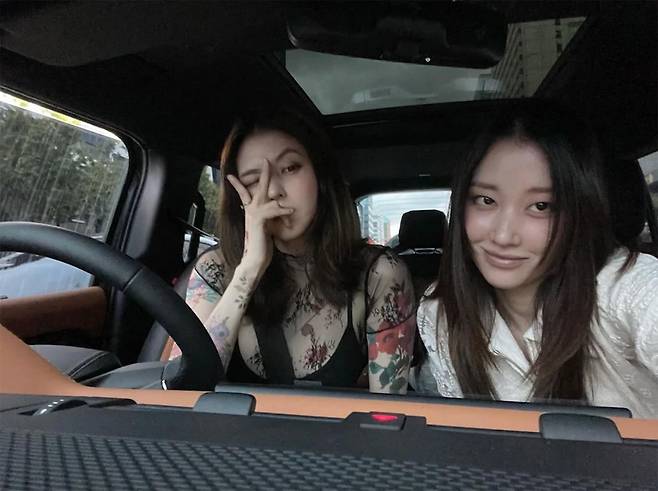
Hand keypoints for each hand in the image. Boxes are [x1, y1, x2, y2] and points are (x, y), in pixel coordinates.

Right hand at [226, 159, 292, 278]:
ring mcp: (254, 215)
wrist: (254, 260)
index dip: (238, 184)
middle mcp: (250, 211)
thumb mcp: (265, 230)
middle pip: (256, 188)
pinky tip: (290, 211)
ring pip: (266, 198)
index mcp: (251, 212)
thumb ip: (267, 220)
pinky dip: (281, 210)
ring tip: (290, 207)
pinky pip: (271, 210)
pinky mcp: (259, 221)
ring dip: (279, 203)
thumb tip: (273, 215)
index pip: (244, 194)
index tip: (230, 176)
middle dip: (263, 174)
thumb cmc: (261, 247)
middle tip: (265, 160)